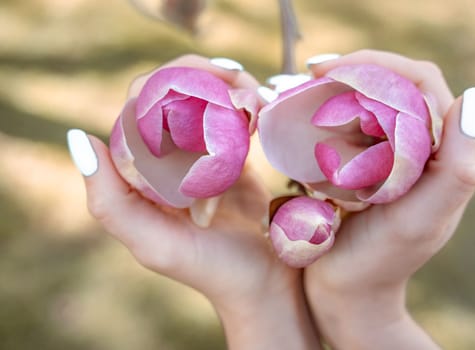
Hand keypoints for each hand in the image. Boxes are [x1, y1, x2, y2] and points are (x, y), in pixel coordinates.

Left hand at [69, 55, 320, 349]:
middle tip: (236, 80)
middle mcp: (165, 160)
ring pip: (207, 102)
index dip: (163, 83)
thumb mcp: (152, 242)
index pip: (137, 108)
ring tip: (254, 97)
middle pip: (176, 96)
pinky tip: (260, 111)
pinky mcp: (232, 160)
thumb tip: (79, 138)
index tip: (199, 79)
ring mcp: (200, 157)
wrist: (262, 283)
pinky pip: (235, 121)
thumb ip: (109, 200)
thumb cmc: (208, 268)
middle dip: (204, 79)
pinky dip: (247, 108)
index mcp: (139, 174)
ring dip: (230, 88)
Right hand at [303, 50, 474, 348]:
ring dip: (334, 89)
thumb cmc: (383, 260)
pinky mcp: (360, 168)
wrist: (347, 291)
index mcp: (441, 153)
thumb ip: (457, 168)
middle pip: (390, 85)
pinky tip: (299, 116)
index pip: (420, 84)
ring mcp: (387, 156)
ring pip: (364, 102)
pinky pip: (344, 127)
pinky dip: (323, 114)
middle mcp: (417, 148)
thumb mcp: (423, 220)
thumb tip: (473, 99)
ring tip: (300, 89)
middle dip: (351, 71)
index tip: (332, 69)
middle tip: (309, 74)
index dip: (380, 64)